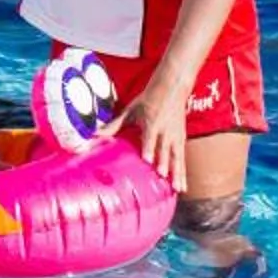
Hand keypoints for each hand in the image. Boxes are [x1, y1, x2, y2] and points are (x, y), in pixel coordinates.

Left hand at [120, 75, 190, 190]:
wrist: (172, 88)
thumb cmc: (148, 100)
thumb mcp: (131, 110)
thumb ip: (114, 124)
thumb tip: (94, 134)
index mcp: (152, 122)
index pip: (150, 137)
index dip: (149, 148)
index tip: (147, 160)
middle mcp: (165, 131)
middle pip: (165, 149)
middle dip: (164, 163)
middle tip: (162, 176)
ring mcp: (175, 136)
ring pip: (177, 157)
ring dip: (178, 173)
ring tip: (178, 189)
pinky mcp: (181, 140)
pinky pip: (182, 159)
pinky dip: (183, 173)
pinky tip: (182, 186)